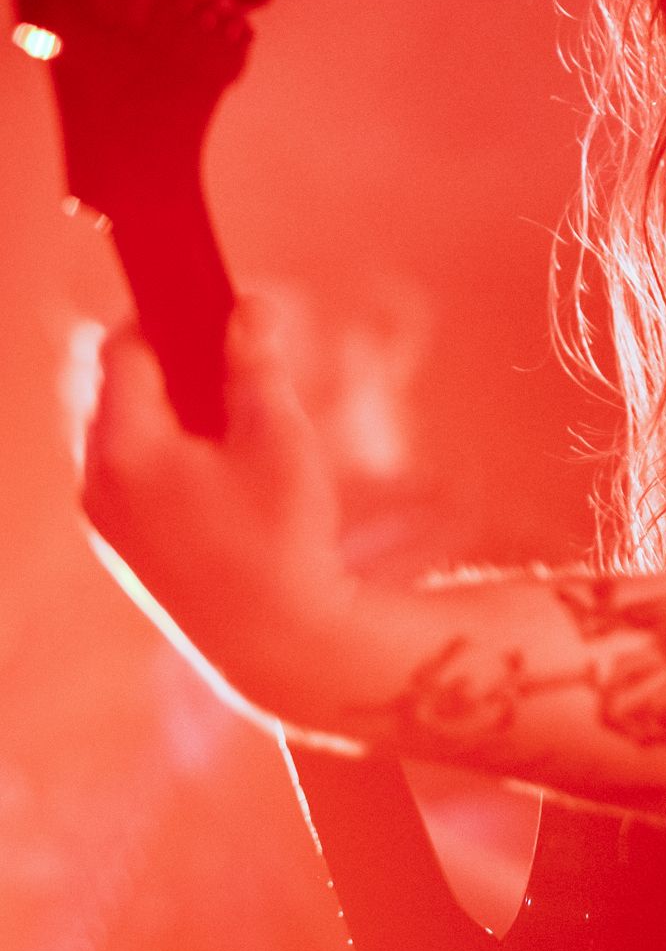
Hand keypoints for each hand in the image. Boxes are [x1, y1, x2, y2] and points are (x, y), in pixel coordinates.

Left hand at [82, 297, 356, 718]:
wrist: (279, 645)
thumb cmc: (283, 537)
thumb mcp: (277, 435)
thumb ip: (256, 363)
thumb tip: (250, 305)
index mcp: (125, 448)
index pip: (121, 349)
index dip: (165, 316)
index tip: (208, 306)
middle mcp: (98, 484)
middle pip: (114, 391)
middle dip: (168, 365)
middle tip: (226, 359)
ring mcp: (105, 523)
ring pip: (122, 435)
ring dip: (168, 412)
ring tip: (230, 417)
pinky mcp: (125, 551)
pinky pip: (129, 478)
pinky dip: (164, 457)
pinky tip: (219, 469)